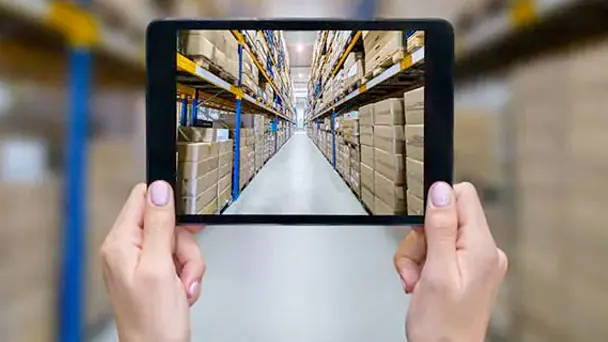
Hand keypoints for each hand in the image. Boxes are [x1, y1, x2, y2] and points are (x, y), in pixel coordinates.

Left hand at [100, 181, 205, 341]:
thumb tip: (159, 189)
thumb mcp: (160, 268)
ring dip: (188, 263)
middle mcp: (127, 249)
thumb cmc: (152, 323)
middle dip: (184, 245)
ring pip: (178, 241)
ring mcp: (141, 261)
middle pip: (167, 221)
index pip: (143, 197)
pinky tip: (181, 290)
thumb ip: (159, 225)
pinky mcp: (154, 272)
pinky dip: (187, 273)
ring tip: (182, 285)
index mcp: (120, 243)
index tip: (183, 225)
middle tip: (182, 266)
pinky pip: (179, 258)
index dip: (168, 205)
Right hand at [394, 182, 507, 341]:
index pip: (463, 196)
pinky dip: (423, 265)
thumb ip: (440, 227)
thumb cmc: (442, 327)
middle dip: (421, 239)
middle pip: (445, 217)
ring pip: (436, 235)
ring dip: (418, 255)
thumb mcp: (436, 271)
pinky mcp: (466, 270)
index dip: (436, 206)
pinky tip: (421, 282)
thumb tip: (441, 190)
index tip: (423, 229)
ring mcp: (476, 262)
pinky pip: (439, 252)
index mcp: (481, 247)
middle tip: (416, 265)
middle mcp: (484, 251)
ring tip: (417, 280)